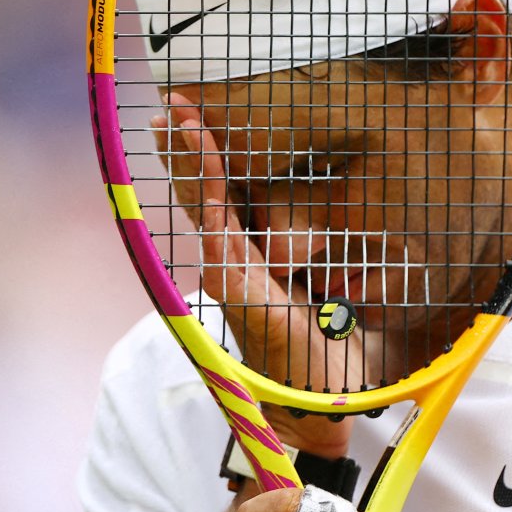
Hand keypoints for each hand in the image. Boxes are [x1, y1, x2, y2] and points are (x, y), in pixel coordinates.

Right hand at [150, 94, 366, 459]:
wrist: (322, 408)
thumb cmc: (324, 357)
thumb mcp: (325, 296)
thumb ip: (320, 267)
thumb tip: (337, 245)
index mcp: (249, 261)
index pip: (222, 197)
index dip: (208, 158)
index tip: (194, 117)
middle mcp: (230, 263)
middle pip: (202, 193)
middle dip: (187, 148)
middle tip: (174, 103)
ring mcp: (227, 272)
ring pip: (204, 201)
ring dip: (192, 155)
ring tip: (180, 115)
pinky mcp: (234, 283)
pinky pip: (218, 224)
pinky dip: (209, 186)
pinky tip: (204, 156)